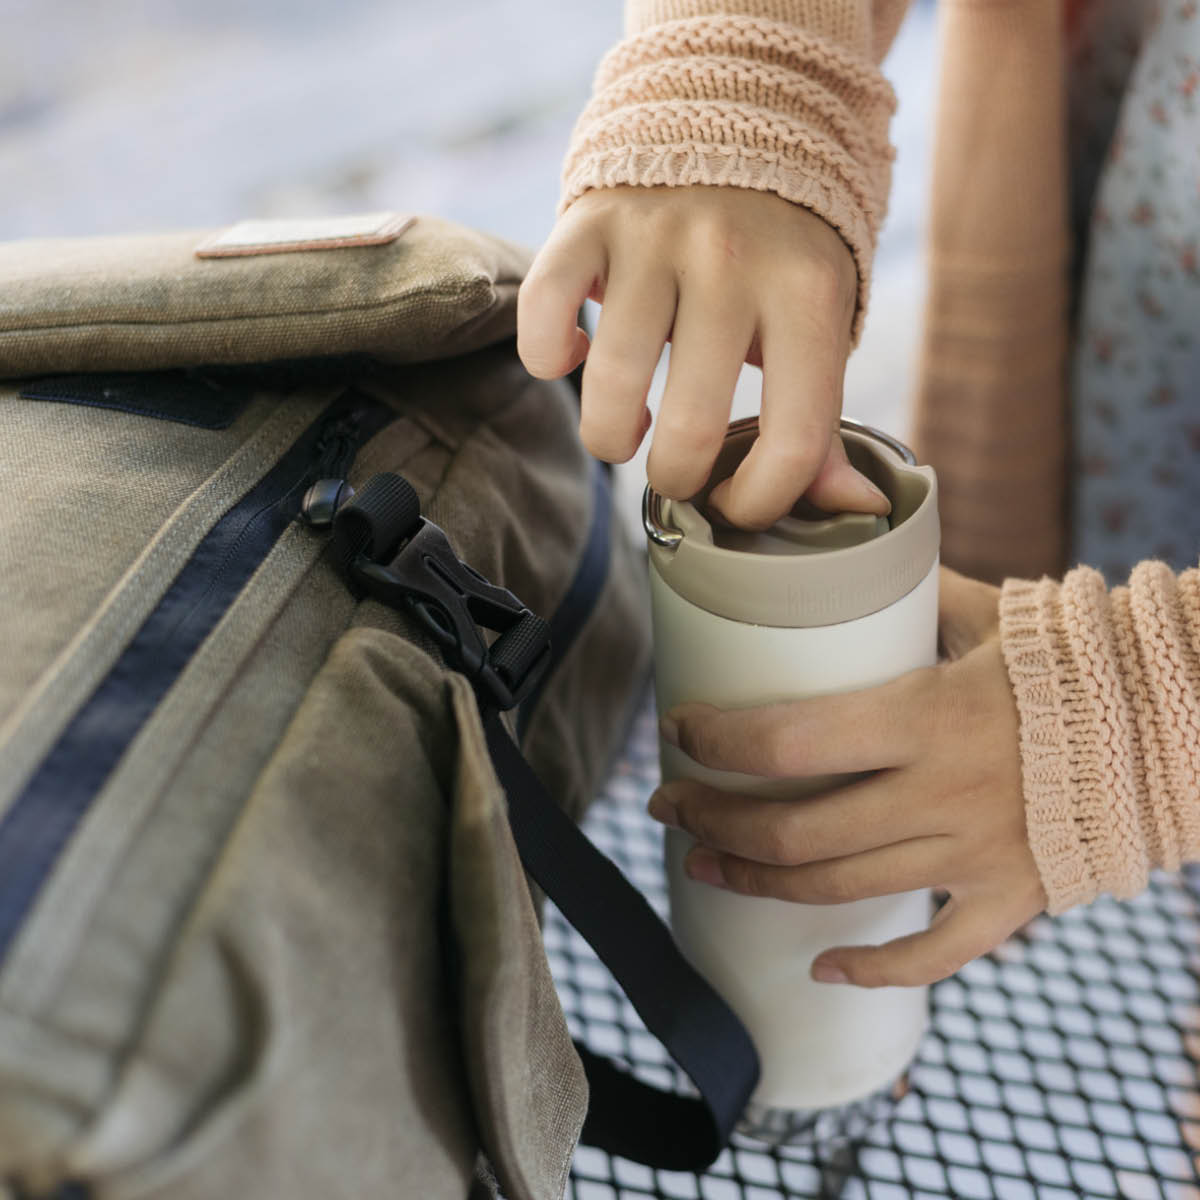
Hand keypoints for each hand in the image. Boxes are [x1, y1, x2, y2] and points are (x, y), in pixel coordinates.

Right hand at [517, 185, 888, 528]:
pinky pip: (545, 316)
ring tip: (625, 432)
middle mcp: (732, 261)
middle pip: (690, 429)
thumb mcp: (819, 328)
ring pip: (611, 387)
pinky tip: (577, 357)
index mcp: (808, 296)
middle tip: (674, 471)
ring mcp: (656, 236)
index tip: (732, 502)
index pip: (792, 442)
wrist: (732, 121)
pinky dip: (548, 358)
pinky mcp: (591, 221)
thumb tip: (856, 509)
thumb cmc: (780, 259)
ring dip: (609, 438)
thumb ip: (825, 423)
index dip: (757, 502)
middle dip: (675, 481)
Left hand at [648, 568, 1045, 986]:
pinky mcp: (1011, 899)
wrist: (1179, 722)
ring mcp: (975, 855)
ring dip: (757, 882)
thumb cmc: (1074, 657)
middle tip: (669, 808)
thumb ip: (908, 599)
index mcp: (925, 714)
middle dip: (713, 822)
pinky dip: (874, 970)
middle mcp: (940, 793)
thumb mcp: (985, 613)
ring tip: (705, 866)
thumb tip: (839, 566)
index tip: (677, 730)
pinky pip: (933, 955)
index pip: (789, 738)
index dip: (717, 740)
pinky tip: (821, 966)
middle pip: (794, 829)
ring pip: (839, 890)